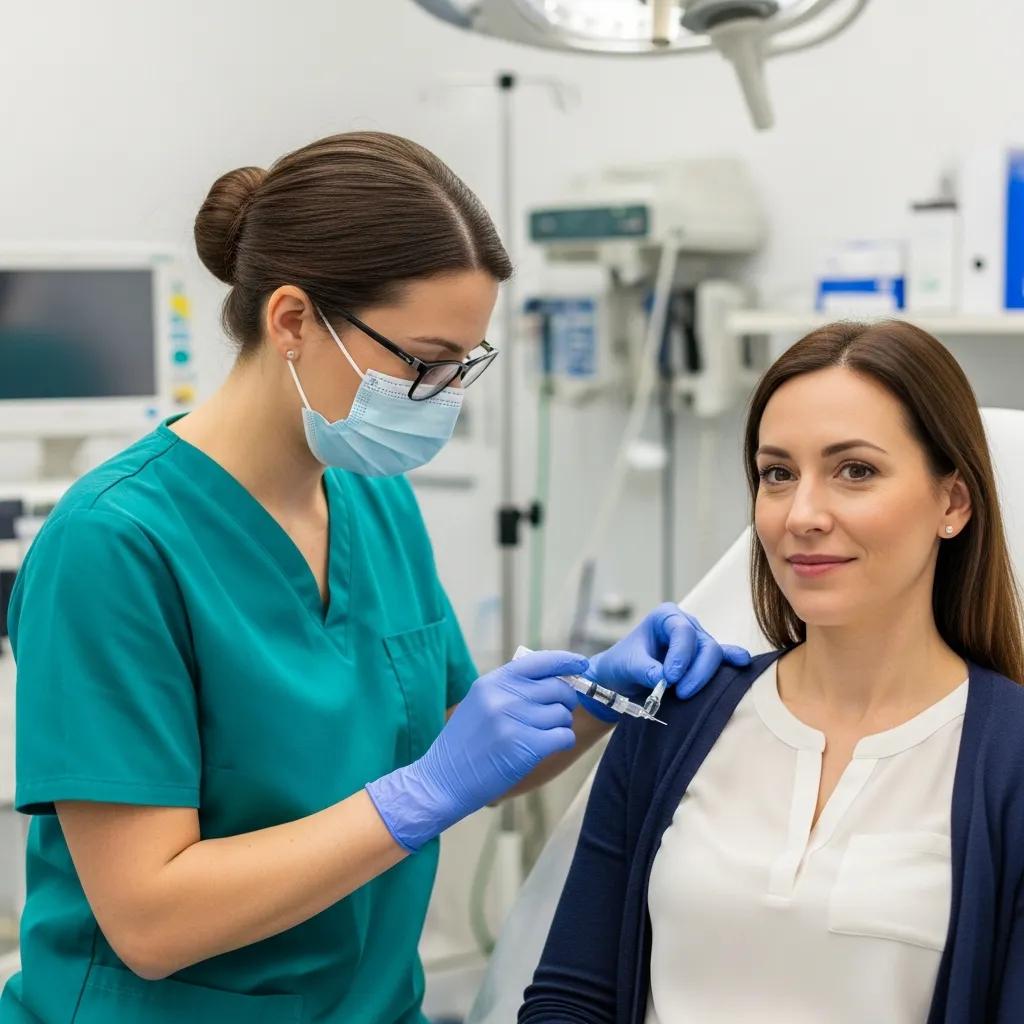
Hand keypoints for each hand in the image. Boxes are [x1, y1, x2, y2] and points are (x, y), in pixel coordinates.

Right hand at [365, 650, 582, 851]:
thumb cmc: (464, 744)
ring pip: (563, 714)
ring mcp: (515, 721)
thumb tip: (553, 680)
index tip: (582, 664)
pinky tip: (552, 747)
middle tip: (559, 713)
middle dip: (566, 700)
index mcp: (493, 682)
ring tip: (546, 735)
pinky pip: (563, 735)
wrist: (442, 780)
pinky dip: (563, 741)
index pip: (539, 661)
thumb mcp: (479, 703)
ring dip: (562, 724)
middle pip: (557, 688)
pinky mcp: (526, 747)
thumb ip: (510, 689)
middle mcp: (504, 697)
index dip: (566, 660)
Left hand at [582, 603, 750, 720]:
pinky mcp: (703, 659)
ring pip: (714, 655)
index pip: (682, 631)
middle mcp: (686, 625)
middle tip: (681, 693)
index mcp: (666, 616)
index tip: (670, 678)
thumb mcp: (626, 665)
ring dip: (704, 676)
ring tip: (686, 694)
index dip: (681, 655)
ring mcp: (697, 642)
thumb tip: (662, 679)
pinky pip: (723, 658)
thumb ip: (644, 669)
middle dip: (696, 670)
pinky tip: (743, 663)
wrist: (620, 678)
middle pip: (705, 645)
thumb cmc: (621, 664)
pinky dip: (732, 661)